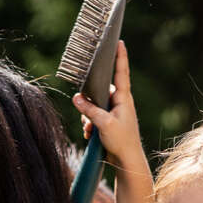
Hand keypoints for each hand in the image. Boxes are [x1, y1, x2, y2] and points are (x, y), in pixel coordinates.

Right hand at [72, 40, 145, 169]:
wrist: (127, 162)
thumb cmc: (122, 141)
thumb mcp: (103, 124)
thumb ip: (89, 110)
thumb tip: (76, 98)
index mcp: (124, 98)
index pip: (121, 72)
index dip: (120, 56)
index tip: (119, 41)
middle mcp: (120, 102)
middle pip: (100, 91)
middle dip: (90, 102)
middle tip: (88, 115)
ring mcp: (114, 112)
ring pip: (94, 106)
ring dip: (88, 117)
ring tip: (91, 129)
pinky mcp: (109, 122)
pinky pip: (94, 117)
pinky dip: (90, 125)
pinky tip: (91, 135)